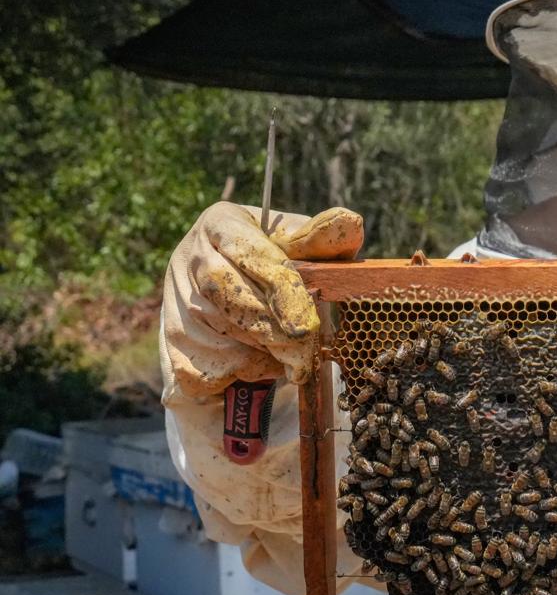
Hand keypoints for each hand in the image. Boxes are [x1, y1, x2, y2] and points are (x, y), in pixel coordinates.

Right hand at [163, 202, 362, 396]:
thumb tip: (350, 222)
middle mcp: (190, 255)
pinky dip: (238, 373)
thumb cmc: (274, 262)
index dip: (284, 294)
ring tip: (288, 356)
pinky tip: (257, 364)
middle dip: (276, 333)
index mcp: (221, 223)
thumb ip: (322, 240)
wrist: (230, 287)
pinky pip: (205, 367)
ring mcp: (174, 297)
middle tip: (305, 355)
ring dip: (262, 355)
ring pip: (220, 336)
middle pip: (233, 298)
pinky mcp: (169, 336)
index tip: (307, 327)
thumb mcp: (299, 245)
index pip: (254, 257)